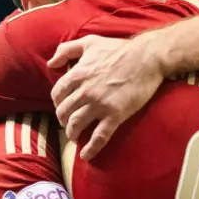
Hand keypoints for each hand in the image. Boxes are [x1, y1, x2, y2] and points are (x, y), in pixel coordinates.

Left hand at [48, 33, 164, 160]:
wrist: (147, 58)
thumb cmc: (119, 49)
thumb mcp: (90, 42)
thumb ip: (67, 49)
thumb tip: (51, 64)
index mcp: (78, 74)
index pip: (57, 94)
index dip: (58, 103)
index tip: (63, 107)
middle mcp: (85, 91)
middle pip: (64, 112)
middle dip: (63, 120)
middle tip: (68, 123)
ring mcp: (99, 105)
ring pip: (76, 125)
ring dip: (72, 134)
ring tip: (75, 137)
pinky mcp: (115, 115)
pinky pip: (99, 137)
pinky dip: (90, 149)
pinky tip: (86, 156)